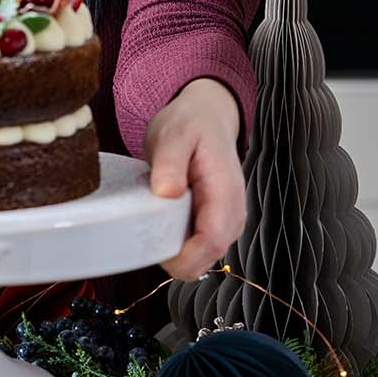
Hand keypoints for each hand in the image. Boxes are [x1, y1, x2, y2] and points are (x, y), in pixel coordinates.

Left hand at [143, 77, 246, 279]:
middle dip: (174, 255)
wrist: (206, 119)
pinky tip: (161, 220)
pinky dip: (175, 243)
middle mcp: (232, 214)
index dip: (183, 256)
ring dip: (173, 250)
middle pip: (206, 257)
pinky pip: (195, 248)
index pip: (212, 242)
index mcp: (226, 192)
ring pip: (201, 258)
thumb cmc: (191, 125)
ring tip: (153, 219)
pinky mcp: (215, 225)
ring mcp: (226, 222)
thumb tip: (166, 192)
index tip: (152, 245)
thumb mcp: (174, 133)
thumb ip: (170, 161)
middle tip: (145, 228)